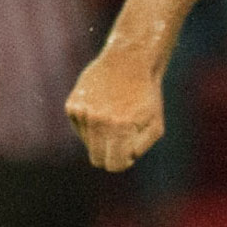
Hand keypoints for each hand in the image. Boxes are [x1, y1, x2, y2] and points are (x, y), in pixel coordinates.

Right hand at [65, 46, 165, 171]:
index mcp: (120, 129)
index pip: (113, 166)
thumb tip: (124, 160)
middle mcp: (98, 122)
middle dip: (110, 152)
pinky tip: (102, 105)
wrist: (129, 60)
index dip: (122, 161)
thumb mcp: (155, 124)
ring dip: (101, 135)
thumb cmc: (146, 95)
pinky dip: (91, 122)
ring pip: (88, 143)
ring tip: (114, 114)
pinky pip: (80, 128)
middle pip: (96, 159)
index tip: (128, 151)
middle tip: (121, 135)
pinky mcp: (72, 106)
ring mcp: (82, 113)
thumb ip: (140, 148)